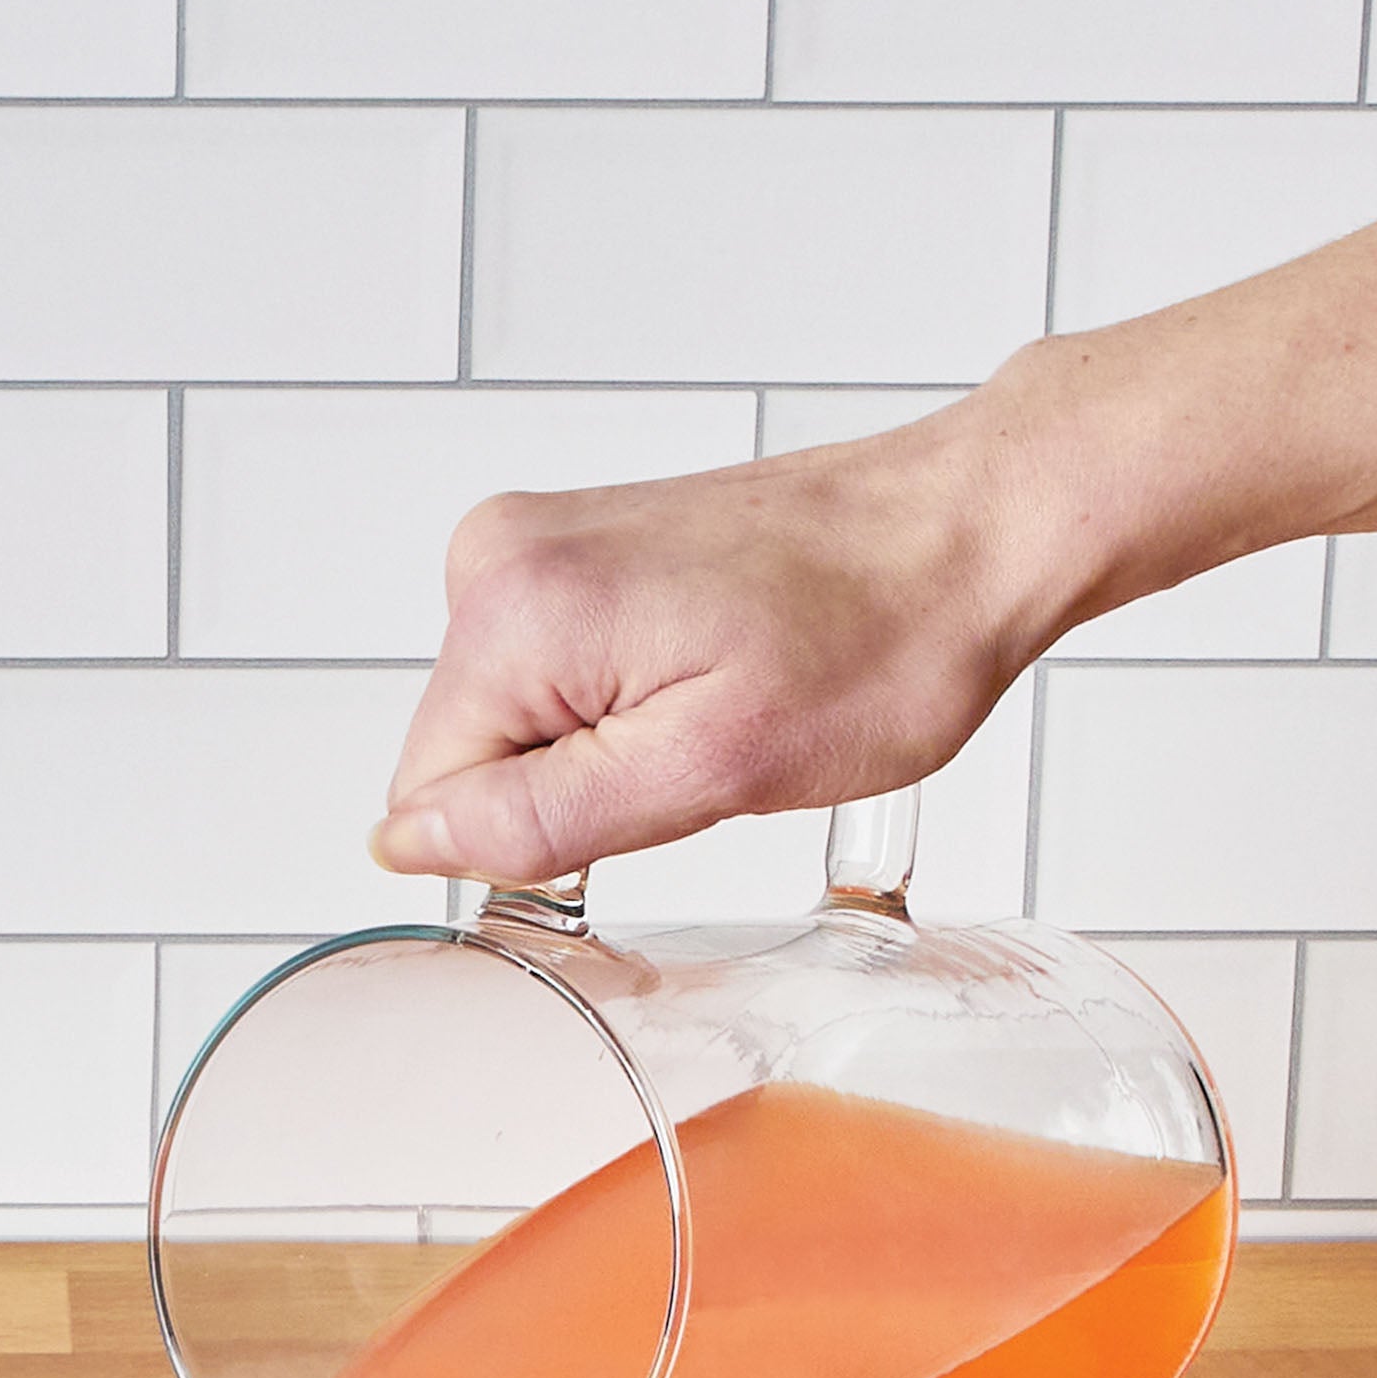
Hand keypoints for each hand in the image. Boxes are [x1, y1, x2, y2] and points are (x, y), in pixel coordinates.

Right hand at [370, 400, 1055, 885]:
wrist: (968, 530)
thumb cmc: (879, 639)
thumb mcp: (710, 769)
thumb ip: (538, 818)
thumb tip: (408, 846)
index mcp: (515, 609)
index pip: (433, 802)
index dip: (535, 842)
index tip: (648, 798)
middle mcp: (499, 557)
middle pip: (466, 760)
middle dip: (572, 791)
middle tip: (697, 753)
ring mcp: (535, 543)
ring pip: (511, 728)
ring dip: (603, 751)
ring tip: (712, 706)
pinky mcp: (574, 548)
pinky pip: (551, 681)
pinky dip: (622, 705)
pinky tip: (704, 676)